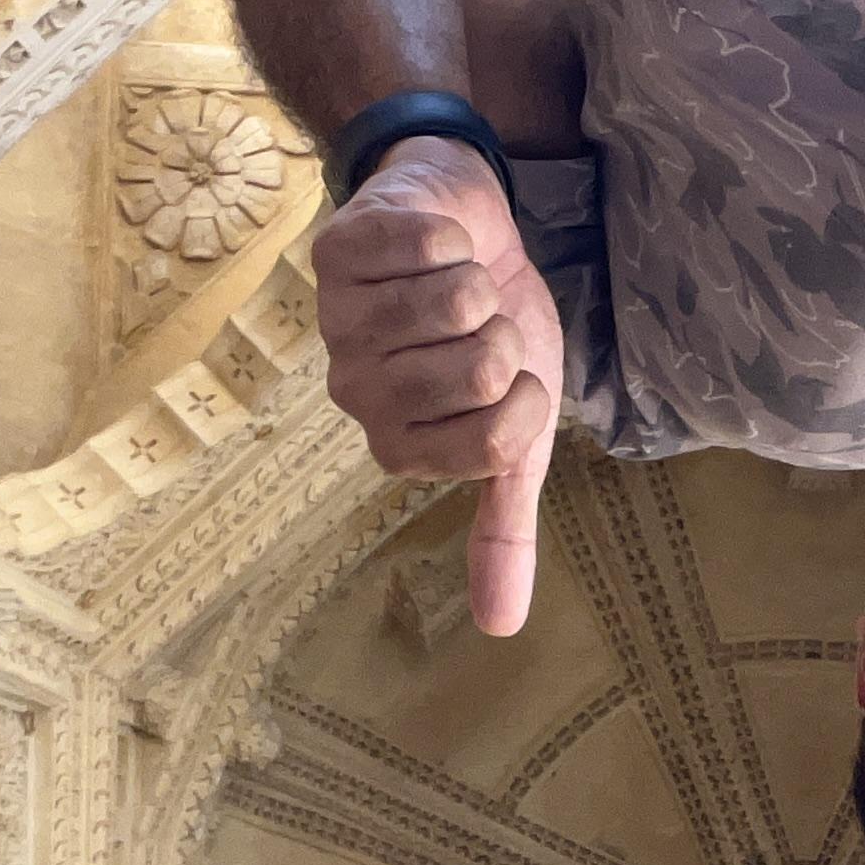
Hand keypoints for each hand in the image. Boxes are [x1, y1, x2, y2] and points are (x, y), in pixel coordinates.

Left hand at [314, 134, 563, 635]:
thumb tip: (502, 630)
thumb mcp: (515, 440)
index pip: (495, 442)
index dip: (528, 401)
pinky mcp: (336, 251)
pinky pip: (431, 245)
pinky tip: (434, 244)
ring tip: (457, 282)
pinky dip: (453, 235)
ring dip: (480, 280)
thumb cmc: (493, 333)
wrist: (469, 233)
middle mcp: (358, 393)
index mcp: (400, 447)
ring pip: (457, 305)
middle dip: (506, 334)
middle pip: (482, 371)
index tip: (511, 382)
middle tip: (479, 326)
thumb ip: (502, 530)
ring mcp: (339, 321)